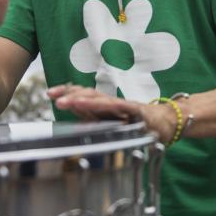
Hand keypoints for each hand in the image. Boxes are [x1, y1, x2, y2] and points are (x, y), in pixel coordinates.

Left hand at [47, 85, 176, 142]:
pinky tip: (99, 106)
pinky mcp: (136, 111)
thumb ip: (92, 117)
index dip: (66, 92)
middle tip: (52, 96)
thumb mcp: (111, 123)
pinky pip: (121, 107)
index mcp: (104, 106)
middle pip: (89, 94)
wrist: (167, 123)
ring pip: (101, 100)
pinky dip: (110, 106)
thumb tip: (72, 110)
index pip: (83, 95)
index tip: (49, 93)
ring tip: (69, 102)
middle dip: (70, 94)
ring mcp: (124, 106)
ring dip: (84, 101)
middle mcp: (112, 102)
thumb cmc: (138, 124)